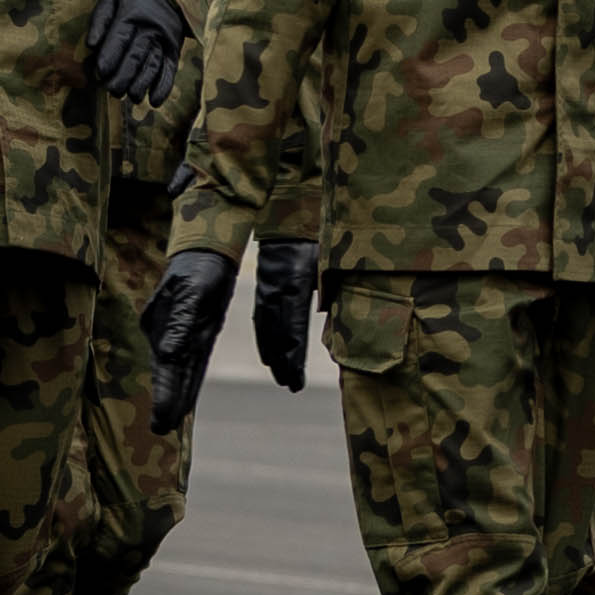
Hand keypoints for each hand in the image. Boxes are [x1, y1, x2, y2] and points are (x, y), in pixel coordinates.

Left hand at [88, 0, 191, 105]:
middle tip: (112, 90)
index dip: (111, 55)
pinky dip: (163, 87)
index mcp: (132, 15)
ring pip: (153, 65)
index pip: (121, 36)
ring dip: (142, 84)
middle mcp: (150, 29)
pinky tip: (154, 101)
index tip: (100, 72)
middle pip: (137, 54)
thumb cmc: (131, 2)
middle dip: (124, 75)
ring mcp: (164, 42)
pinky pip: (170, 71)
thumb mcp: (112, 0)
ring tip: (131, 97)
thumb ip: (99, 20)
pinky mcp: (174, 52)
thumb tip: (90, 45)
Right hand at [145, 246, 236, 428]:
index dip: (164, 392)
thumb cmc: (198, 269)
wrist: (209, 253)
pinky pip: (193, 365)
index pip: (164, 365)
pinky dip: (188, 384)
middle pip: (168, 373)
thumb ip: (180, 324)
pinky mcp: (198, 335)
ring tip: (168, 424)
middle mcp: (168, 334)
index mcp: (160, 325)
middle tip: (159, 430)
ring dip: (176, 397)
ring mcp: (182, 336)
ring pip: (180, 373)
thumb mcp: (191, 293)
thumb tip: (168, 354)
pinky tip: (184, 403)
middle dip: (165, 401)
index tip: (161, 418)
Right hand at [251, 235, 320, 391]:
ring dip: (273, 353)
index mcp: (296, 280)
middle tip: (290, 386)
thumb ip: (333, 288)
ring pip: (266, 325)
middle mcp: (278, 286)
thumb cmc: (320, 232)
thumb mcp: (331, 258)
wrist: (293, 208)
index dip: (294, 355)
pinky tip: (268, 354)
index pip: (293, 326)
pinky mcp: (265, 281)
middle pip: (278, 331)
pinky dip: (264, 337)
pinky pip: (261, 314)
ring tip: (280, 376)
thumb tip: (331, 317)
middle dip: (283, 361)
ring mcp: (268, 284)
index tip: (297, 378)